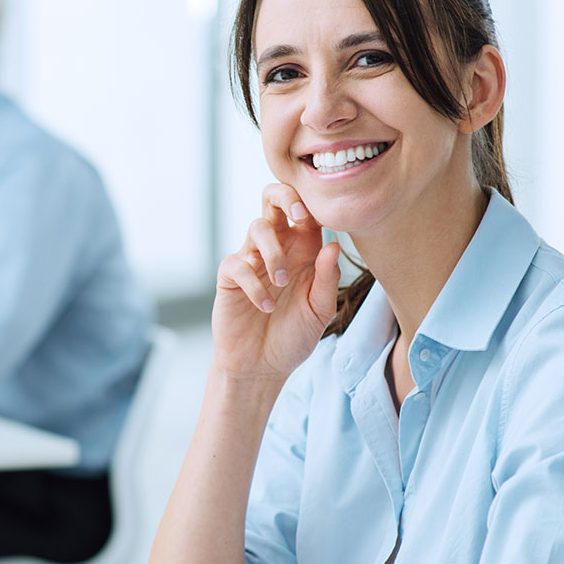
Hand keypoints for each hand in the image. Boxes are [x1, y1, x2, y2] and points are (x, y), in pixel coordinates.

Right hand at [212, 183, 340, 381]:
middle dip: (286, 197)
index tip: (322, 218)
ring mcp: (251, 260)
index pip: (306, 211)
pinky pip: (238, 264)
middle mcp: (277, 248)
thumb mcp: (319, 310)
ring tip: (282, 282)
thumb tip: (333, 245)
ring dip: (274, 252)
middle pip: (273, 199)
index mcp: (303, 250)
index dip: (313, 204)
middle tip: (299, 217)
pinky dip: (255, 284)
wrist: (262, 366)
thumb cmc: (294, 336)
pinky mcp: (230, 277)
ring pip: (257, 227)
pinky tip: (266, 306)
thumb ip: (326, 279)